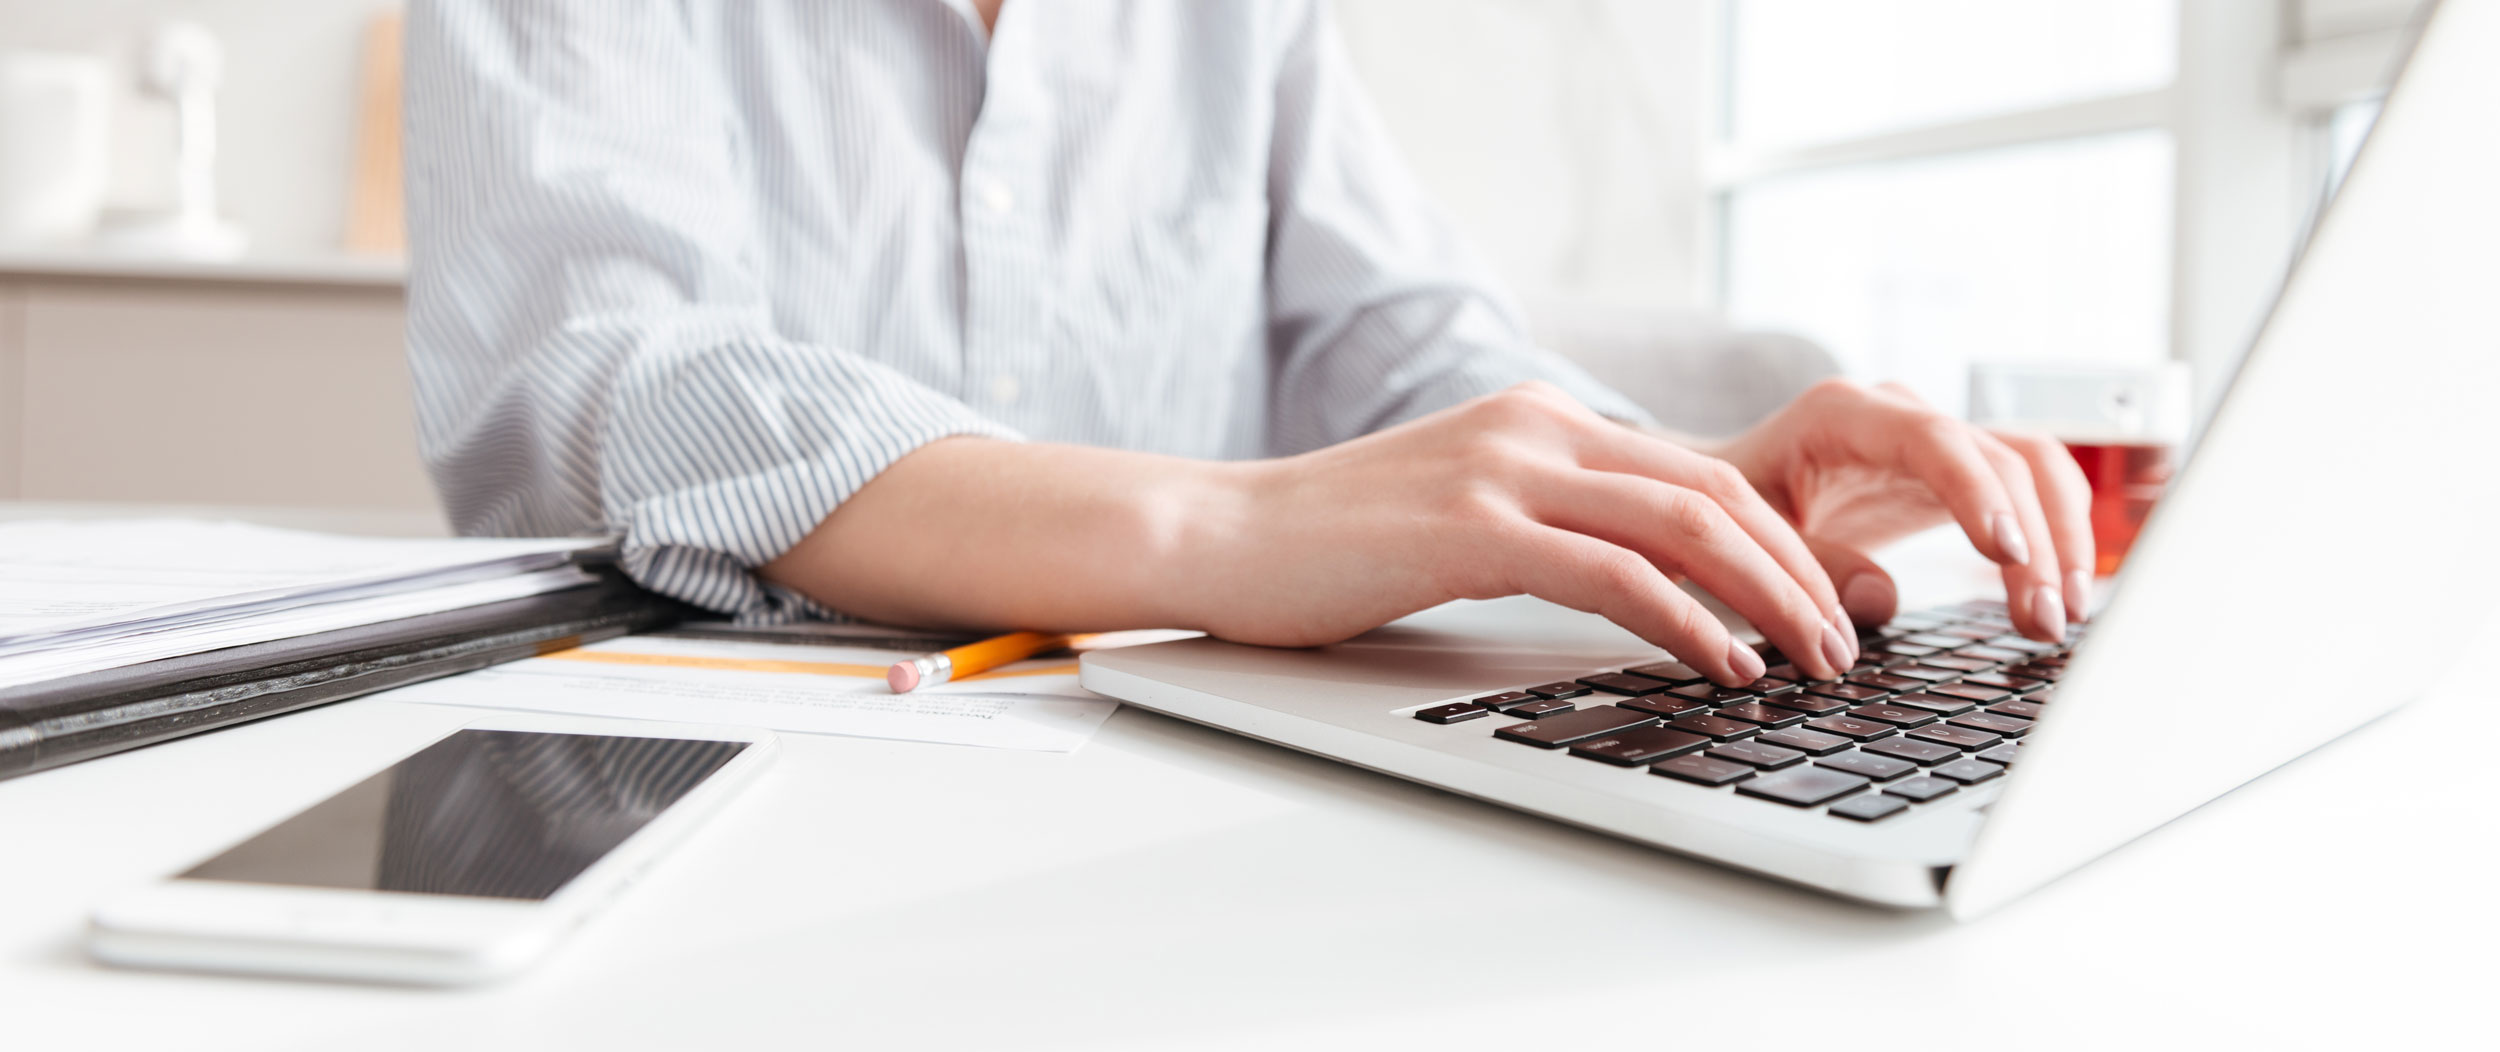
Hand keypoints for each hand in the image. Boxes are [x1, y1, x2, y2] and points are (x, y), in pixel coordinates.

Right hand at [1196, 382, 1859, 684]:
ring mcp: (1504, 471)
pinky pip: (1614, 572)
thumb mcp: (1464, 519)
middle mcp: (1537, 427)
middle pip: (1717, 492)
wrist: (1218, 536)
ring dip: (1769, 600)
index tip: (1823, 611)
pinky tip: (1722, 667)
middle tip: (1844, 646)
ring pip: (1686, 524)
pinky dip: (1688, 621)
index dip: (1782, 545)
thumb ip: (1550, 528)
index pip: (1700, 475)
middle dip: (1800, 575)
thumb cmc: (1333, 550)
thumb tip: (1644, 592)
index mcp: (1544, 420)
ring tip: (1810, 664)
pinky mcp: (1471, 528)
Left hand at [1706, 378, 2094, 641]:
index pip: (1932, 439)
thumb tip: (1882, 599)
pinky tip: (2058, 594)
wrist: (1725, 490)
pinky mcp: (1956, 472)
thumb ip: (1808, 563)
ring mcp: (1935, 438)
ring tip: (2060, 615)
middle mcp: (1900, 414)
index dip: (1976, 493)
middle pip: (1999, 459)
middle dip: (2033, 541)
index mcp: (1841, 414)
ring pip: (2031, 467)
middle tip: (2044, 619)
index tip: (2005, 554)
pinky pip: (2026, 490)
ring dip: (2060, 538)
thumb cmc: (1730, 510)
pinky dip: (2052, 535)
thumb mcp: (1749, 537)